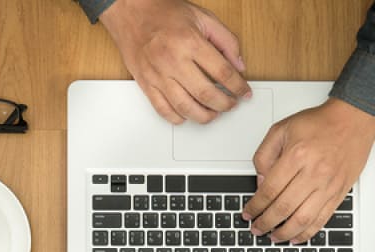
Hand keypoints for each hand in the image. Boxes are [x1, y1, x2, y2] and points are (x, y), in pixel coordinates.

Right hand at [99, 0, 250, 124]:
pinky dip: (178, 118)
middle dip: (224, 104)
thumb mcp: (203, 17)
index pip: (222, 72)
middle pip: (206, 94)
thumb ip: (226, 40)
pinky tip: (188, 115)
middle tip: (230, 104)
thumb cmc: (165, 13)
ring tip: (213, 113)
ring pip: (185, 107)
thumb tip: (238, 65)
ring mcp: (158, 74)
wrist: (131, 11)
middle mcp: (173, 60)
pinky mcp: (145, 83)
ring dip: (204, 116)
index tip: (244, 92)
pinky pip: (163, 109)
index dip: (238, 86)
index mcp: (190, 42)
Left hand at [243, 98, 374, 242]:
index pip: (270, 190)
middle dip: (266, 223)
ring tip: (274, 237)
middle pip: (284, 207)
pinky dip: (308, 233)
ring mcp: (328, 185)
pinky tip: (296, 237)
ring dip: (285, 233)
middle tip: (257, 229)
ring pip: (303, 219)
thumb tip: (260, 182)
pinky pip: (322, 219)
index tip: (248, 213)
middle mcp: (313, 172)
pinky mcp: (339, 192)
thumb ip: (265, 155)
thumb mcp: (282, 129)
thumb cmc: (319, 123)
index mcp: (296, 155)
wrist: (353, 120)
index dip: (256, 206)